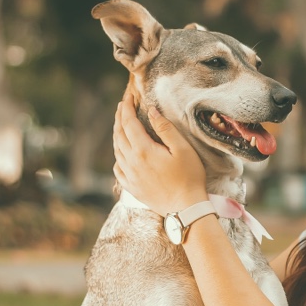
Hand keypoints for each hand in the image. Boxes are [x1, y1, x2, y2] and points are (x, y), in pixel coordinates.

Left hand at [113, 94, 208, 215]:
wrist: (185, 208)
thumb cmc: (189, 177)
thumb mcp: (182, 149)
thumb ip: (165, 128)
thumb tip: (151, 111)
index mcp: (143, 150)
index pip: (128, 123)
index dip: (126, 108)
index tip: (128, 96)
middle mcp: (131, 162)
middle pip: (119, 134)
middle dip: (119, 117)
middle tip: (122, 105)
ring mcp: (130, 176)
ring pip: (117, 150)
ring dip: (117, 134)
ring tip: (121, 124)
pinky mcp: (132, 188)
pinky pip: (118, 168)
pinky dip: (118, 156)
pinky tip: (122, 154)